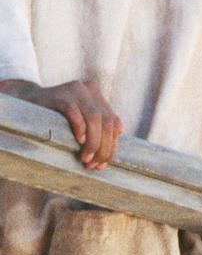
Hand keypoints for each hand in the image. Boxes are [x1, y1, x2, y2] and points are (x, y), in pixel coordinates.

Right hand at [0, 78, 122, 169]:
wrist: (27, 100)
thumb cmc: (55, 115)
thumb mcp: (80, 117)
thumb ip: (98, 123)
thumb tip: (121, 132)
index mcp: (97, 95)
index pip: (112, 122)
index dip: (111, 145)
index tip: (102, 164)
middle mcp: (89, 89)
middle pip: (106, 121)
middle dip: (103, 147)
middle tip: (93, 165)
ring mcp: (75, 90)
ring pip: (94, 118)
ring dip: (93, 142)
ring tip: (86, 159)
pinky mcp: (59, 95)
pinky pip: (74, 111)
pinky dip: (79, 127)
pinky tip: (78, 141)